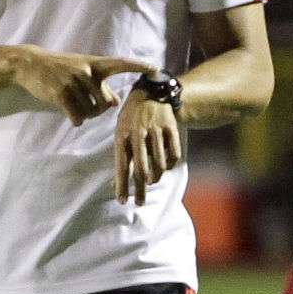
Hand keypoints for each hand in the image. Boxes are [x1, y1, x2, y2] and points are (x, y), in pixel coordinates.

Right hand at [9, 46, 152, 125]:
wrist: (31, 64)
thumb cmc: (60, 68)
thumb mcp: (82, 70)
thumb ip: (100, 85)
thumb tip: (115, 103)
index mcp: (96, 63)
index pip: (122, 63)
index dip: (139, 66)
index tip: (156, 68)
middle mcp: (88, 71)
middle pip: (106, 103)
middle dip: (98, 109)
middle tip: (86, 105)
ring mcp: (75, 82)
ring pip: (91, 112)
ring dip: (85, 115)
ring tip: (74, 105)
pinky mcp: (62, 94)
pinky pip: (78, 117)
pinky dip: (76, 120)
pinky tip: (71, 116)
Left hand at [114, 88, 181, 204]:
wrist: (151, 91)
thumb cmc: (132, 116)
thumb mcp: (121, 131)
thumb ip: (122, 154)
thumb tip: (118, 182)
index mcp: (123, 135)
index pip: (121, 166)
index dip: (122, 185)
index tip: (122, 201)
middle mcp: (139, 134)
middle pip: (141, 169)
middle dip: (139, 189)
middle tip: (139, 202)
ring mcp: (156, 130)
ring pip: (159, 164)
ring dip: (155, 177)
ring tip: (152, 181)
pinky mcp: (171, 127)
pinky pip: (174, 154)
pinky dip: (170, 164)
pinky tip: (166, 166)